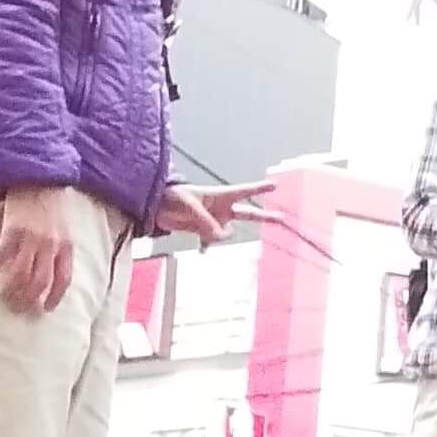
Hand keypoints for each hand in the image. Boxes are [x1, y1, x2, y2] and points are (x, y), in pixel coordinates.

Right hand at [0, 185, 76, 313]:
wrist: (38, 177)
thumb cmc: (51, 205)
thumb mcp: (64, 229)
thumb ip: (58, 250)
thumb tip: (48, 273)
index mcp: (66, 246)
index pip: (63, 279)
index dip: (55, 297)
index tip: (46, 309)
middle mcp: (51, 245)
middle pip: (40, 282)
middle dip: (28, 299)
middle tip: (18, 307)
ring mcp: (32, 238)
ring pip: (21, 273)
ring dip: (11, 289)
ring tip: (4, 295)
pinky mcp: (13, 229)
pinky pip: (3, 254)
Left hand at [157, 180, 273, 246]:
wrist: (154, 206)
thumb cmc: (172, 197)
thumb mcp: (189, 206)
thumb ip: (207, 222)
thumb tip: (221, 237)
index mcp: (220, 196)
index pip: (244, 192)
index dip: (259, 189)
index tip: (274, 186)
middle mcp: (221, 209)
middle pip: (248, 214)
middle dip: (264, 216)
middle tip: (282, 218)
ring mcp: (213, 220)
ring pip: (225, 234)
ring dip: (217, 236)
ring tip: (200, 230)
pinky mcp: (202, 230)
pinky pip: (210, 241)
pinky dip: (207, 245)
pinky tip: (202, 251)